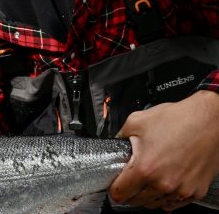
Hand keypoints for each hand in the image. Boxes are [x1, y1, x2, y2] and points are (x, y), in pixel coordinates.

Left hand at [109, 90, 218, 210]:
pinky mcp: (195, 192)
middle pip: (136, 201)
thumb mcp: (137, 121)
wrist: (208, 120)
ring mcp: (181, 191)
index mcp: (146, 168)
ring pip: (155, 203)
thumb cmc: (178, 119)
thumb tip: (115, 145)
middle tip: (132, 176)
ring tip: (153, 173)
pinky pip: (174, 202)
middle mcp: (164, 184)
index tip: (115, 183)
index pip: (120, 193)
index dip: (114, 188)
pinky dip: (167, 195)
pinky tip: (166, 178)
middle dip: (131, 190)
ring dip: (149, 193)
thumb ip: (120, 137)